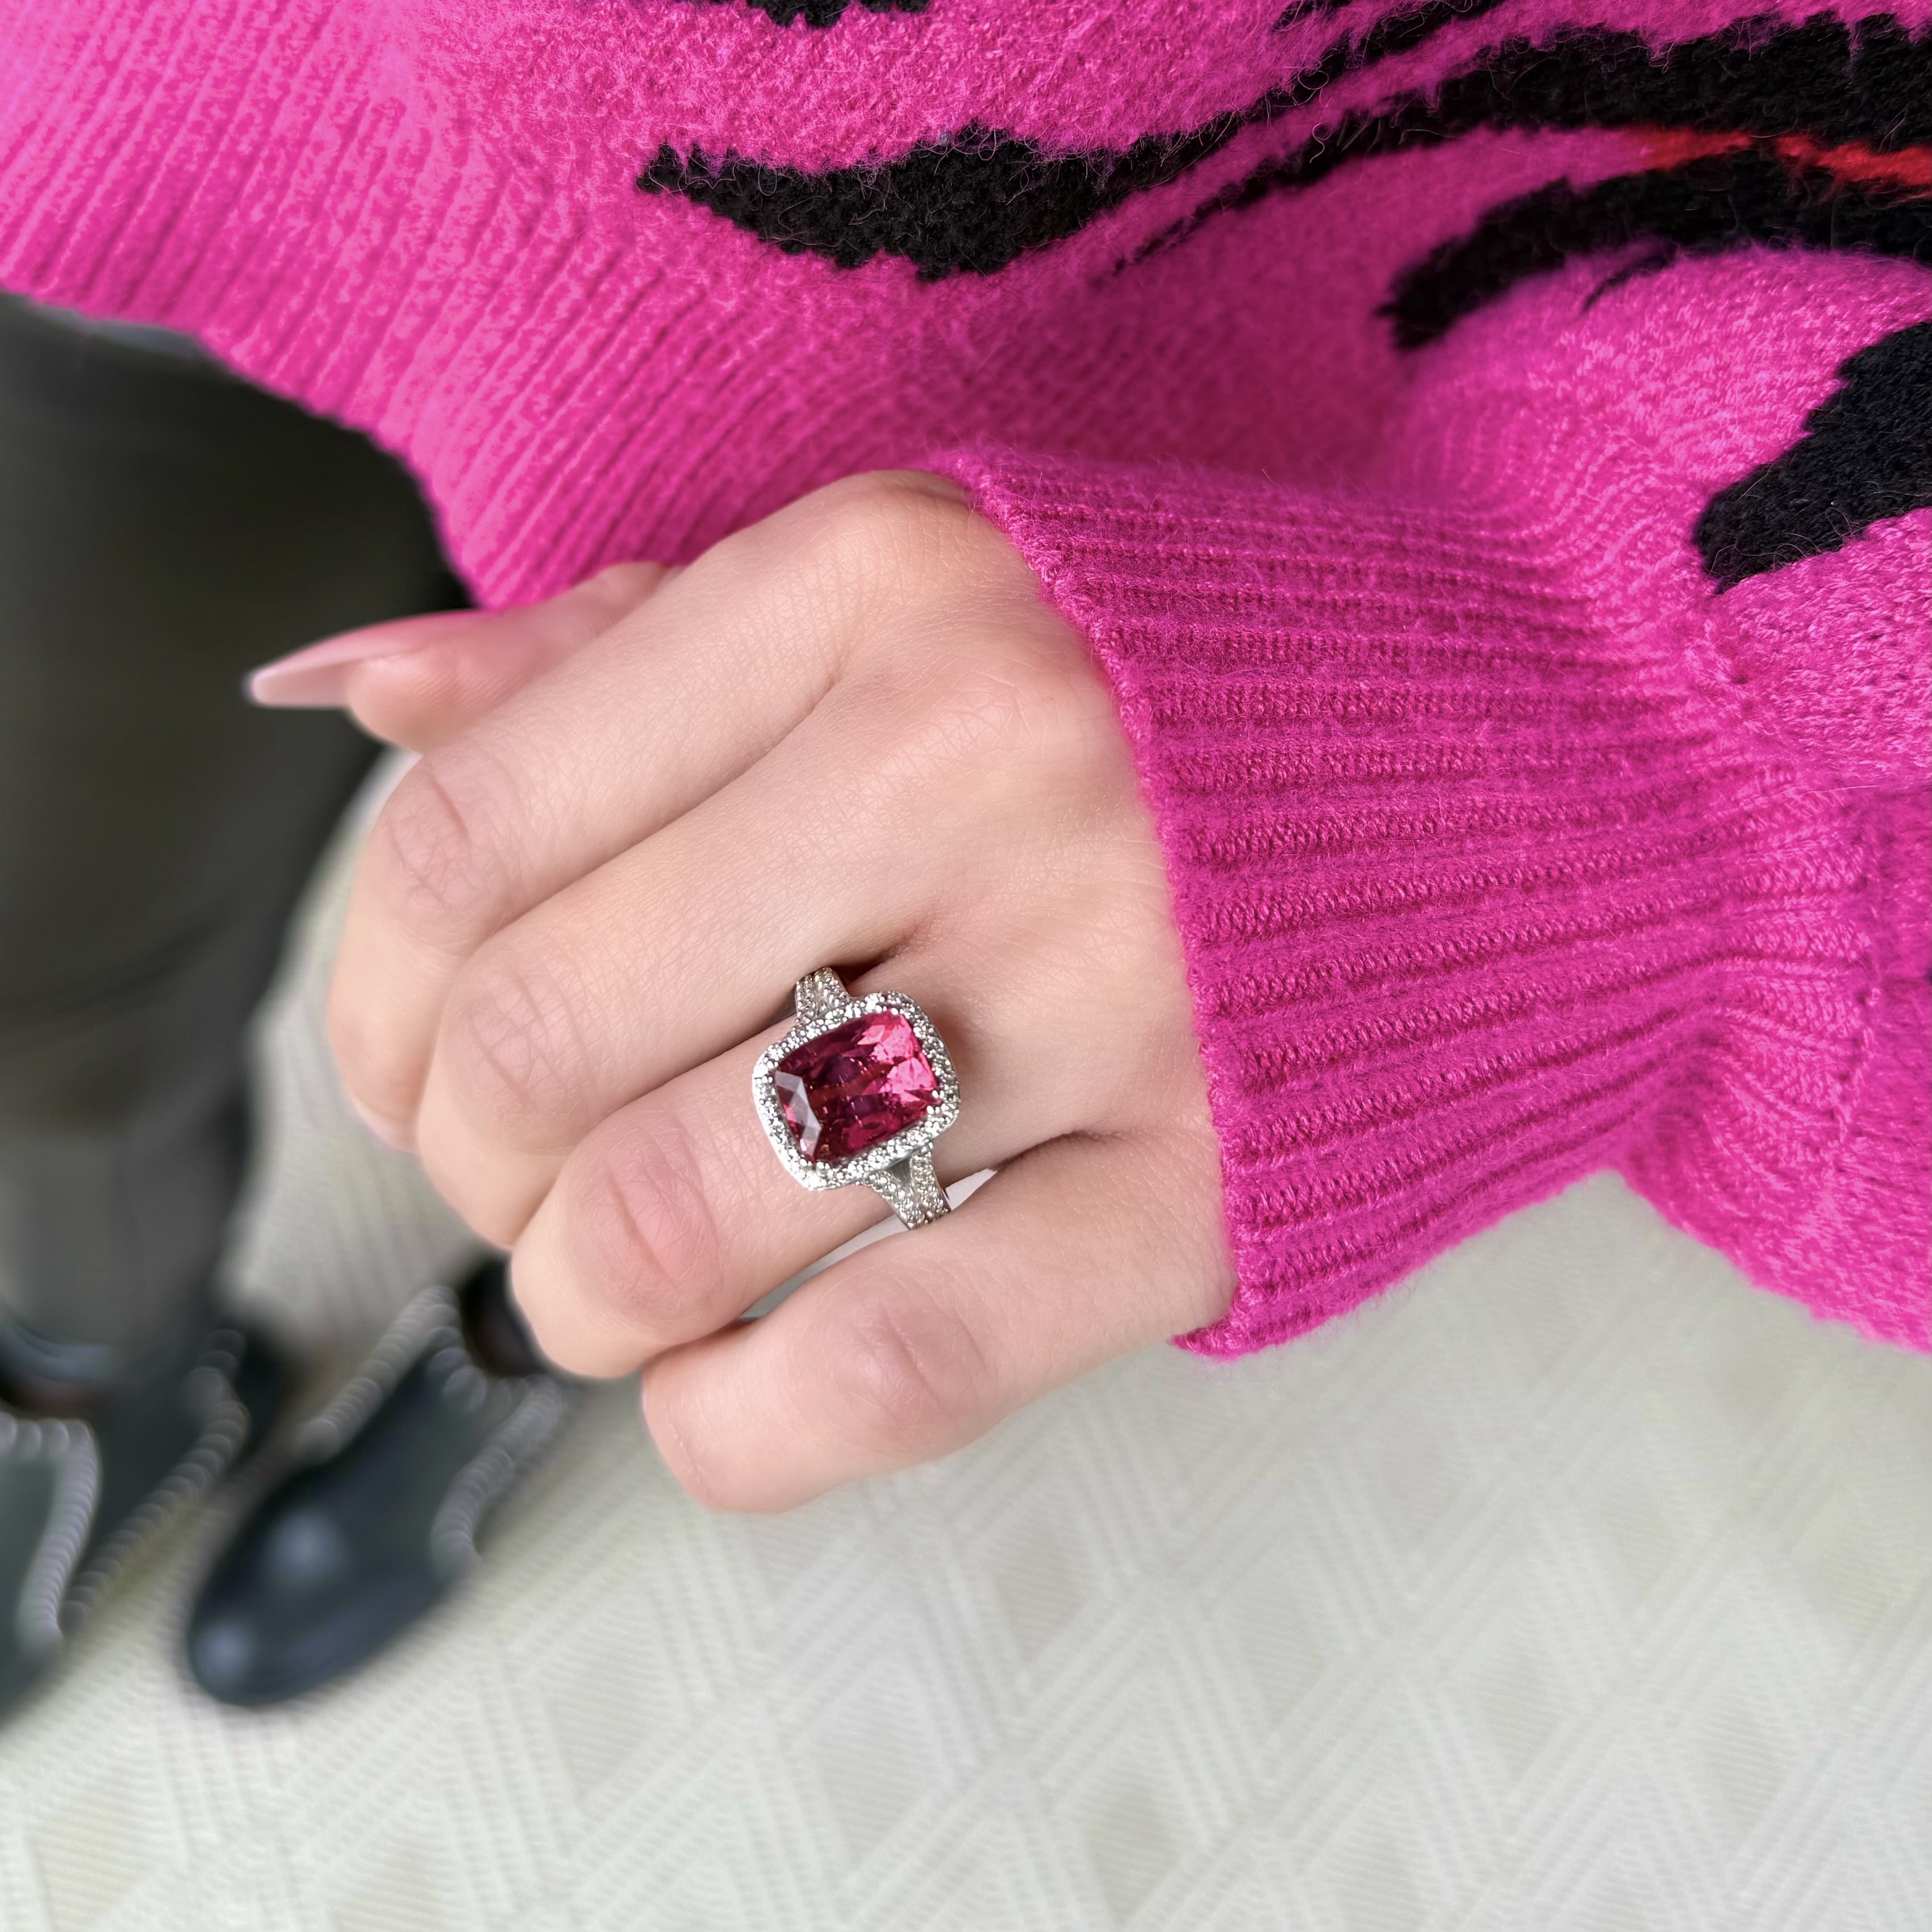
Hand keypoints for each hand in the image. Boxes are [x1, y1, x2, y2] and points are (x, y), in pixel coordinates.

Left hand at [266, 472, 1232, 1508]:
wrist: (1549, 743)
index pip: (472, 823)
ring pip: (674, 1220)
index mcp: (869, 582)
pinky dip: (735, 1431)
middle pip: (537, 1042)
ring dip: (578, 1302)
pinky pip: (890, 1369)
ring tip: (621, 1282)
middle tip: (525, 1175)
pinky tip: (727, 1392)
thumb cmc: (1185, 675)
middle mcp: (975, 758)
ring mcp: (1107, 983)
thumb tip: (350, 700)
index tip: (409, 1057)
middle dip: (467, 1164)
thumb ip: (620, 646)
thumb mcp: (905, 583)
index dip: (372, 993)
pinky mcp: (1212, 1182)